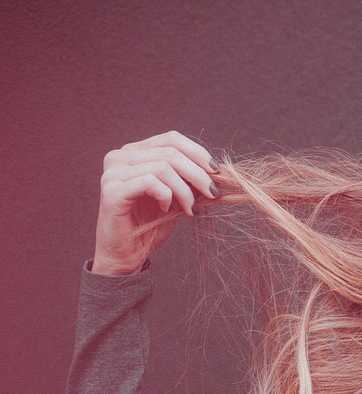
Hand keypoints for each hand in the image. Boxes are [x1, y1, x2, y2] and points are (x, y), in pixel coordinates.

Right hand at [92, 131, 220, 274]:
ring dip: (185, 190)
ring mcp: (113, 172)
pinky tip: (166, 210)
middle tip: (213, 194)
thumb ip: (189, 180)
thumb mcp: (177, 197)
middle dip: (198, 174)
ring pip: (163, 167)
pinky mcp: (111, 190)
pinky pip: (150, 182)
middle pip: (170, 152)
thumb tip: (217, 170)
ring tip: (191, 209)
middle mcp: (119, 157)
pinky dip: (167, 196)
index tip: (217, 172)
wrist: (127, 254)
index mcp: (134, 153)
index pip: (171, 139)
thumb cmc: (150, 226)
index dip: (198, 153)